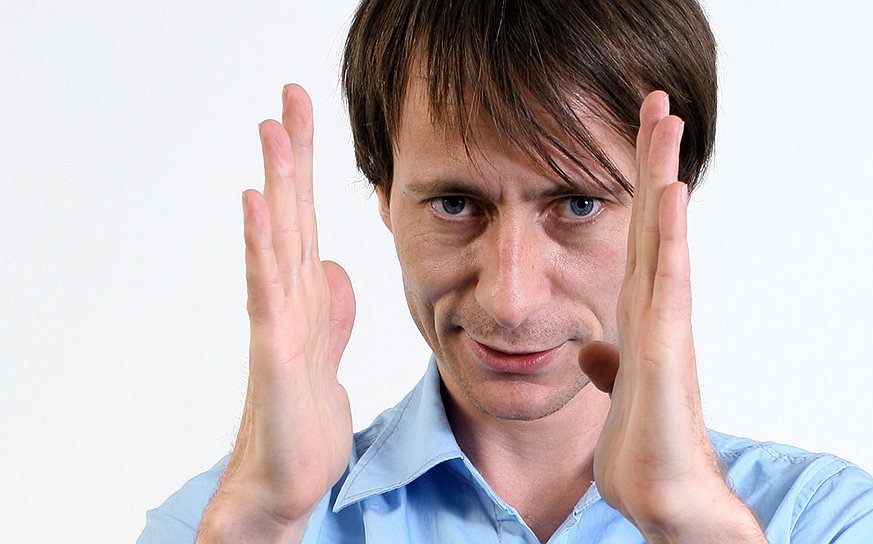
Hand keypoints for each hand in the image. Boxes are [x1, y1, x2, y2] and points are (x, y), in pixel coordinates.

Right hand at [197, 84, 355, 542]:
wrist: (286, 482)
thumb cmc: (302, 419)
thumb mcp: (328, 352)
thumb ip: (330, 309)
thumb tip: (333, 265)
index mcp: (306, 298)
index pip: (307, 221)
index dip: (309, 172)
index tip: (306, 118)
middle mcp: (287, 301)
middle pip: (291, 217)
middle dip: (292, 157)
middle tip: (290, 95)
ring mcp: (278, 324)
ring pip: (277, 242)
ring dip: (275, 184)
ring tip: (271, 130)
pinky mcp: (276, 355)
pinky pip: (268, 292)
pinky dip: (261, 246)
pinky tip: (255, 205)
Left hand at [579, 92, 764, 542]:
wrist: (664, 495)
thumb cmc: (644, 446)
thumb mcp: (613, 392)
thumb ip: (607, 363)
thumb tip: (589, 347)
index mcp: (639, 316)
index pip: (636, 237)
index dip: (636, 187)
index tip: (635, 138)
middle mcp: (657, 310)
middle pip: (655, 222)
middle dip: (655, 161)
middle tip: (657, 101)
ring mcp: (666, 326)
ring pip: (665, 237)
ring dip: (664, 177)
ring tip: (666, 121)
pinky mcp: (665, 352)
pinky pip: (668, 282)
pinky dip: (670, 237)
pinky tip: (671, 195)